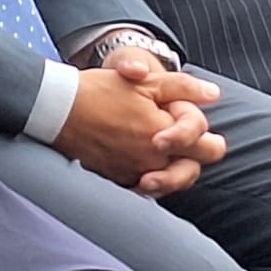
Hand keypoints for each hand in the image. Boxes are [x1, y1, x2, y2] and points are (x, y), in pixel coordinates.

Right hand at [54, 59, 221, 191]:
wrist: (57, 110)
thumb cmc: (99, 91)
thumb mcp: (144, 81)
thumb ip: (183, 88)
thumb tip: (214, 94)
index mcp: (166, 135)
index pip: (209, 146)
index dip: (201, 130)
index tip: (183, 116)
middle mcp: (155, 161)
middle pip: (194, 170)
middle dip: (195, 155)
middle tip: (184, 140)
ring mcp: (136, 174)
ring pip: (171, 182)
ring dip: (172, 168)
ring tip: (162, 150)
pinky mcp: (118, 181)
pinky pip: (145, 189)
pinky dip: (149, 177)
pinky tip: (142, 162)